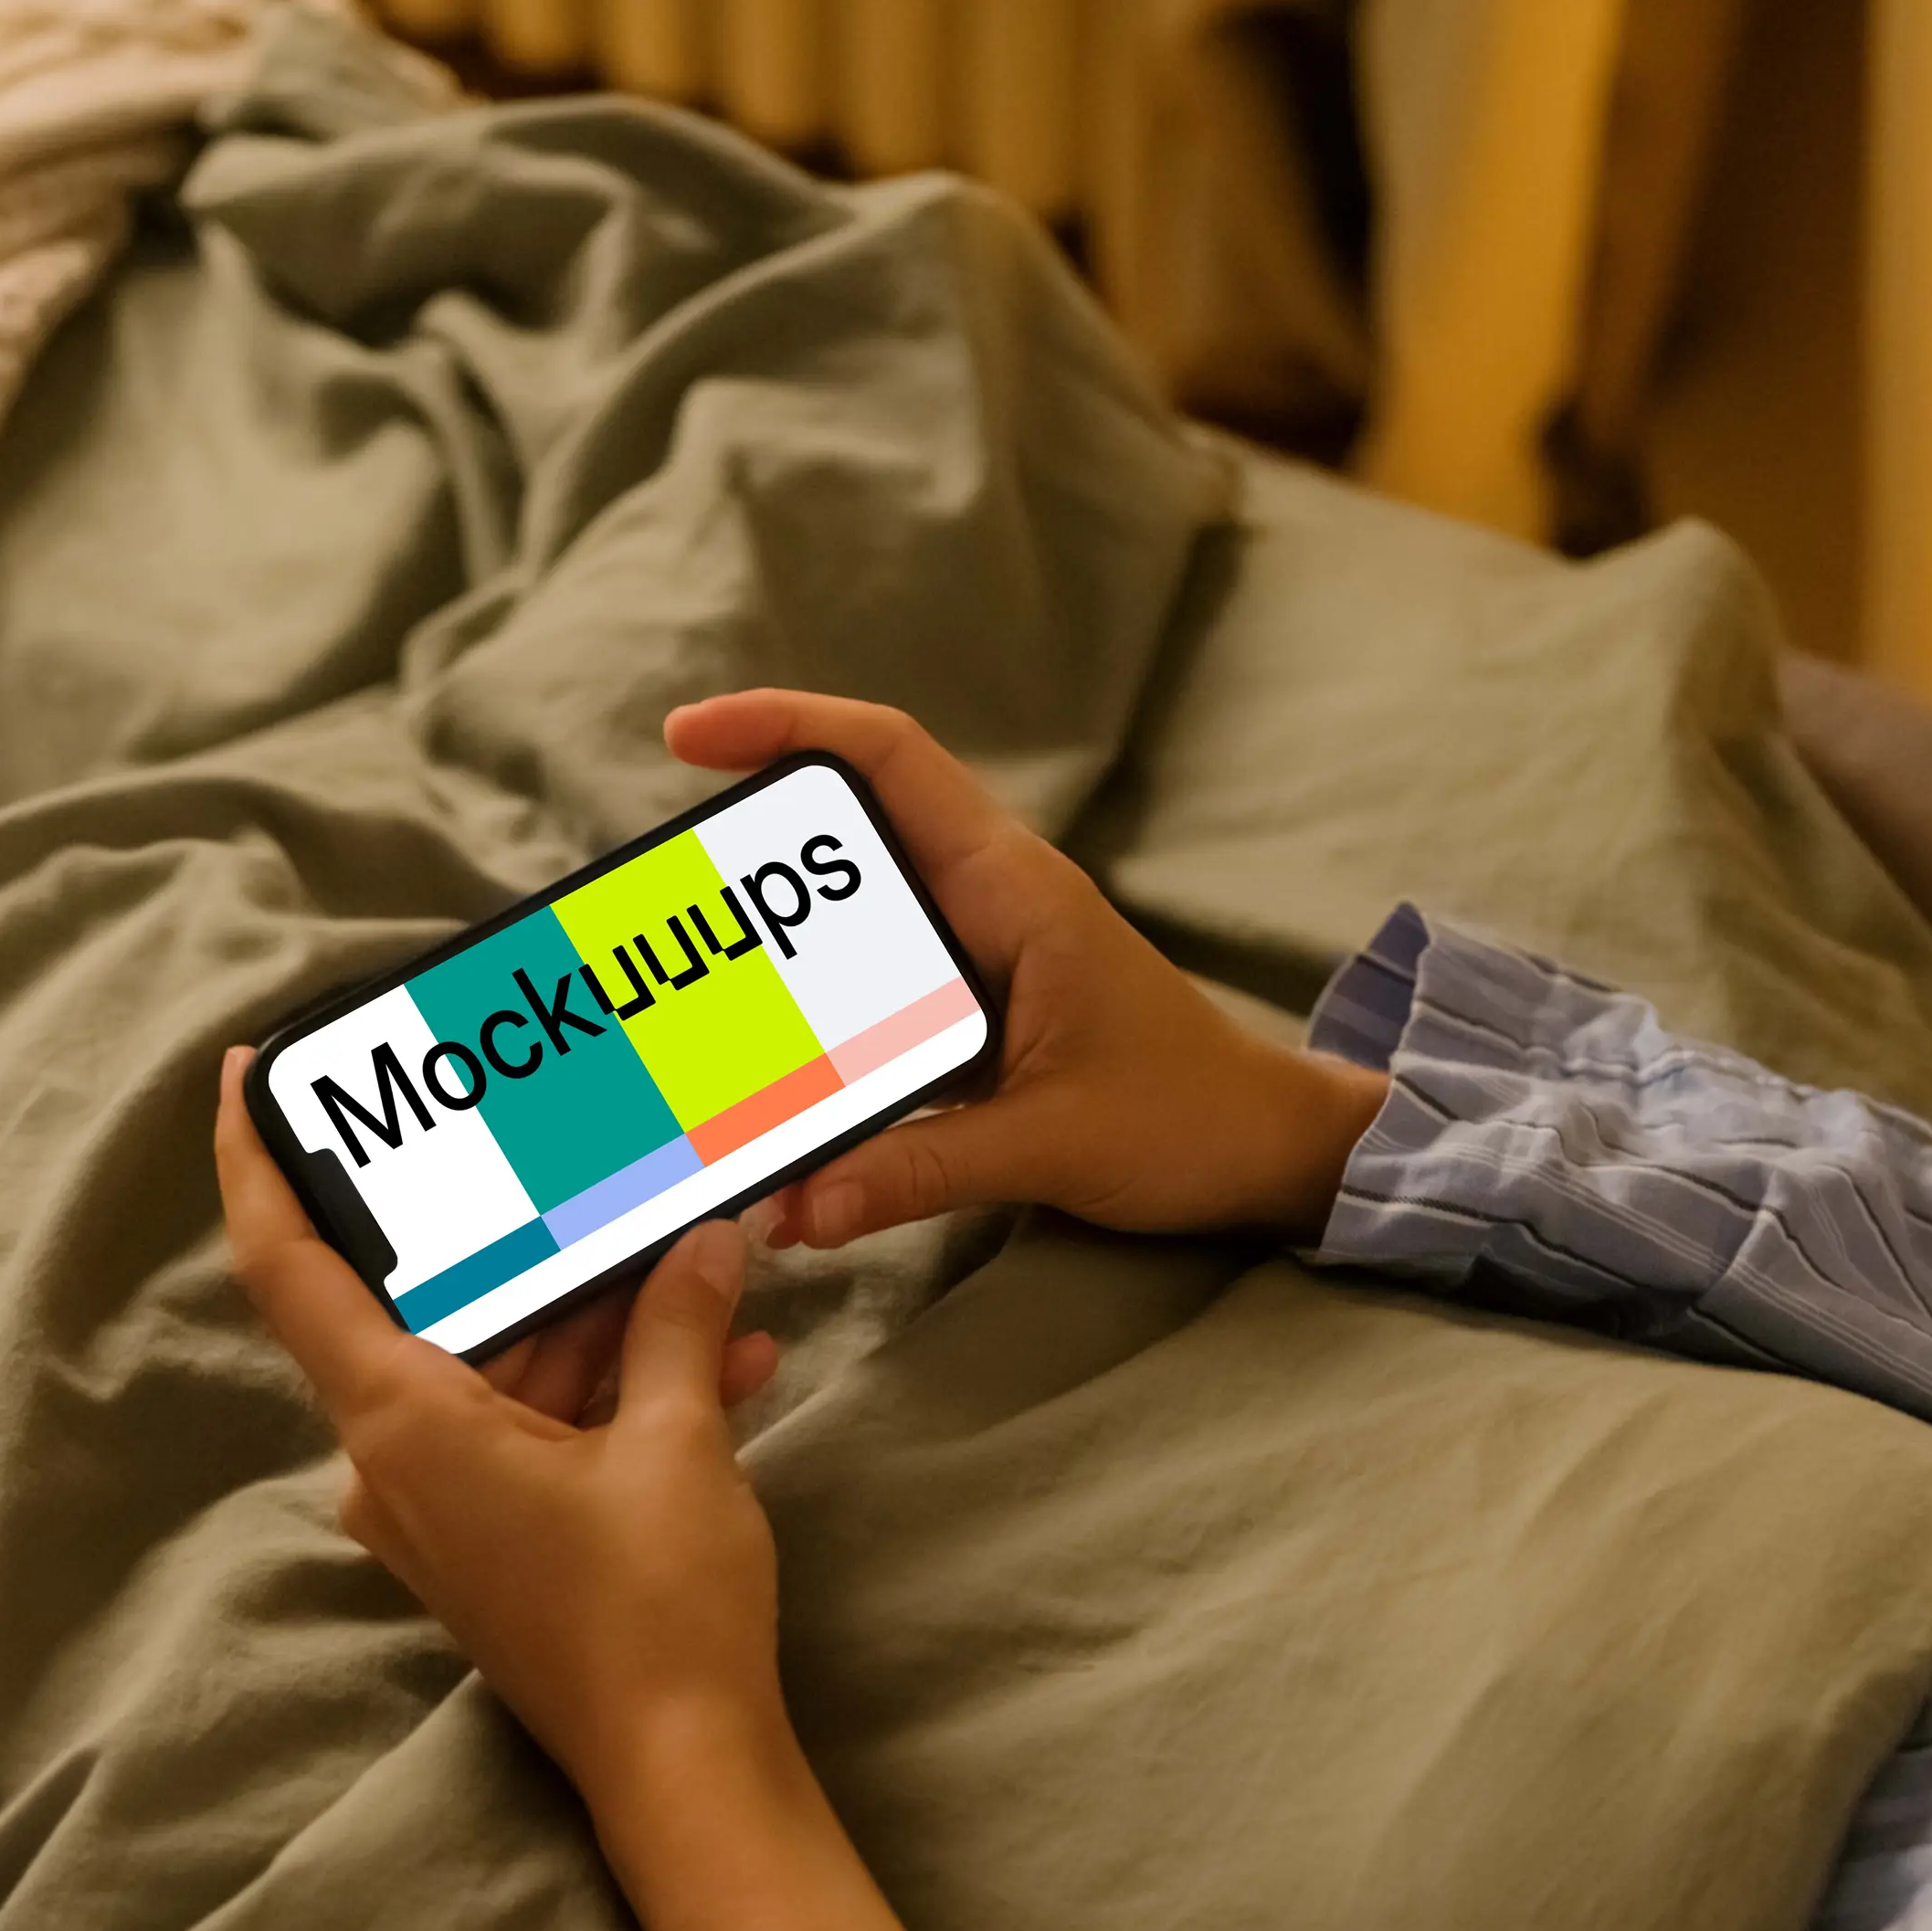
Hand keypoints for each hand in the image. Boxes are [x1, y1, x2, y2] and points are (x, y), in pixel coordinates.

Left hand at [217, 1053, 1004, 1930]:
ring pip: (505, 1367)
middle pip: (433, 1305)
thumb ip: (674, 1326)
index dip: (257, 1163)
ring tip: (702, 1255)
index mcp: (402, 1425)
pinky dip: (615, 1391)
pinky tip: (729, 1351)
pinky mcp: (497, 1541)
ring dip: (602, 1318)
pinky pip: (540, 1429)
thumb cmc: (658, 1614)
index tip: (248, 1077)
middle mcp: (397, 1464)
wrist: (684, 1771)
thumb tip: (700, 1242)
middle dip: (527, 1235)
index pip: (290, 1268)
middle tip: (582, 1151)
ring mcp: (445, 1508)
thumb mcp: (675, 1445)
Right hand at [660, 690, 1388, 1252]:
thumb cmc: (1189, 1123)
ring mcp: (986, 941)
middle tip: (661, 895)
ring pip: (858, 900)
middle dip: (751, 835)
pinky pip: (877, 970)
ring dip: (777, 923)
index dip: (784, 726)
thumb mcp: (1049, 1147)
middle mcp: (994, 895)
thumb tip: (794, 1204)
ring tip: (691, 969)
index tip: (687, 735)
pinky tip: (763, 1040)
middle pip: (852, 817)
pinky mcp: (982, 995)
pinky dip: (814, 991)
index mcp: (1015, 891)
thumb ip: (915, 1173)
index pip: (888, 758)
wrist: (1269, 1148)